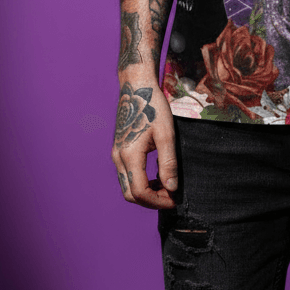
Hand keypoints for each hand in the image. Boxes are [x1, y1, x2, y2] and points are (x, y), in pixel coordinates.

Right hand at [111, 77, 178, 208]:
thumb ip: (168, 163)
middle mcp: (118, 158)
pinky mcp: (118, 150)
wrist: (137, 88)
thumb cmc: (154, 107)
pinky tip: (155, 176)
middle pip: (130, 194)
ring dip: (145, 192)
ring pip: (127, 186)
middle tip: (171, 197)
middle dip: (151, 200)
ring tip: (166, 187)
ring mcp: (116, 154)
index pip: (140, 192)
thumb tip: (172, 188)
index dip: (158, 201)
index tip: (174, 199)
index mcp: (129, 155)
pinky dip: (139, 182)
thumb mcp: (166, 134)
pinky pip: (126, 175)